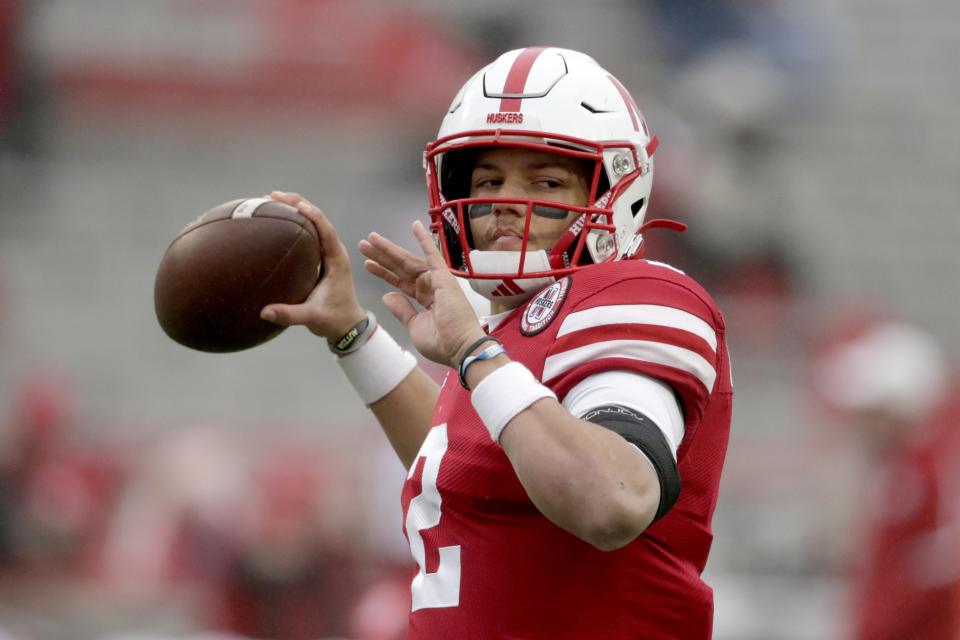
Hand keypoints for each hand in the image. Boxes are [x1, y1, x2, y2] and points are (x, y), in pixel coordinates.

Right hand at [260, 191, 365, 338]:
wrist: (348, 326)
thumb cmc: (334, 320)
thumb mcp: (312, 318)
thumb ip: (290, 315)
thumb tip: (264, 312)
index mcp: (337, 260)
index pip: (325, 229)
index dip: (311, 213)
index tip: (294, 204)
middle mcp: (334, 252)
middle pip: (318, 218)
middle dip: (297, 203)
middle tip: (272, 195)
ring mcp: (328, 253)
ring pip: (313, 223)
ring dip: (295, 209)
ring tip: (271, 200)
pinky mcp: (321, 258)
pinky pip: (309, 234)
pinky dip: (294, 223)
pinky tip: (277, 221)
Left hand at [359, 221, 485, 367]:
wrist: (458, 348)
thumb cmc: (441, 342)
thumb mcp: (414, 326)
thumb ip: (401, 309)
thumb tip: (387, 295)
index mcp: (423, 299)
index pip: (399, 281)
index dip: (383, 272)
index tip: (368, 264)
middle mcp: (429, 286)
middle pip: (400, 268)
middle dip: (382, 256)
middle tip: (364, 245)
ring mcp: (436, 280)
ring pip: (408, 260)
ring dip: (390, 249)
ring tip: (372, 238)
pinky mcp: (443, 277)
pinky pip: (432, 254)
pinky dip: (424, 239)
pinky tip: (415, 225)